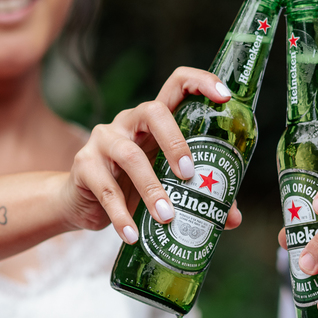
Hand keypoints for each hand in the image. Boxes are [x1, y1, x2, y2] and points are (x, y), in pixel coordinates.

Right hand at [67, 67, 242, 242]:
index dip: (202, 82)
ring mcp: (104, 140)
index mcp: (155, 120)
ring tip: (167, 217)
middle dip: (176, 142)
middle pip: (154, 111)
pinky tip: (132, 235)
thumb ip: (199, 195)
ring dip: (152, 189)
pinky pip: (106, 189)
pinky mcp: (84, 165)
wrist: (84, 203)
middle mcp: (129, 121)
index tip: (226, 97)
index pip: (178, 84)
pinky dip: (122, 215)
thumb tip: (233, 219)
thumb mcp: (165, 184)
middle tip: (189, 174)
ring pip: (130, 156)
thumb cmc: (133, 186)